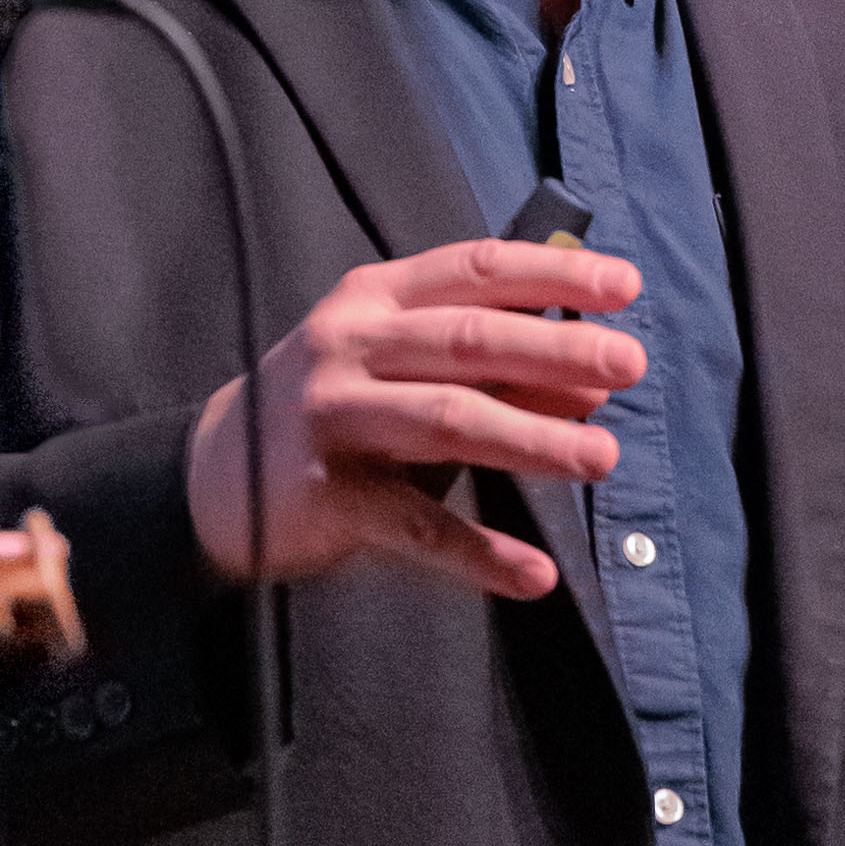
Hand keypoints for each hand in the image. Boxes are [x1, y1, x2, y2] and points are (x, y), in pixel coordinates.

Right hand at [186, 235, 645, 604]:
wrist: (215, 477)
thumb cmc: (336, 408)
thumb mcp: (408, 368)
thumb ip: (493, 370)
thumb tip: (591, 387)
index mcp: (376, 298)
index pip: (475, 270)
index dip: (553, 276)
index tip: (625, 287)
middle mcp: (349, 345)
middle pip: (467, 340)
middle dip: (556, 351)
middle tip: (629, 365)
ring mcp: (332, 418)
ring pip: (446, 420)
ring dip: (531, 439)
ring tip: (602, 458)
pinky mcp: (324, 497)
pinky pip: (414, 525)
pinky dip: (478, 553)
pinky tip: (535, 575)